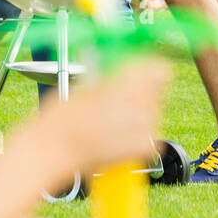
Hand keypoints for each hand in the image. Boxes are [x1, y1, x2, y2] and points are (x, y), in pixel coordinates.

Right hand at [31, 59, 169, 173]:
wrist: (57, 148)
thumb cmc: (65, 116)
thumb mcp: (89, 83)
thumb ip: (116, 75)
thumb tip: (129, 68)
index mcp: (129, 80)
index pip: (159, 68)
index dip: (146, 70)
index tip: (134, 74)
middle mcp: (143, 103)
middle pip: (157, 90)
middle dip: (141, 93)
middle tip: (114, 100)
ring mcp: (147, 127)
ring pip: (154, 111)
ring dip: (138, 114)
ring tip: (110, 120)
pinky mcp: (146, 146)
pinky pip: (150, 133)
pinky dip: (137, 135)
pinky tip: (116, 136)